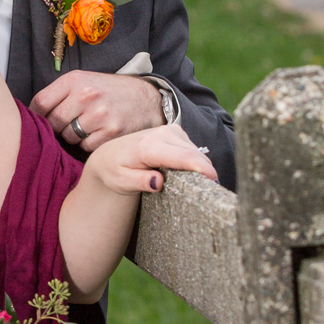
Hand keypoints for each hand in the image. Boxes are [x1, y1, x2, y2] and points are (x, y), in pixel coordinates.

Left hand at [31, 72, 166, 149]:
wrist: (147, 100)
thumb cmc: (110, 92)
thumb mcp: (86, 81)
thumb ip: (61, 94)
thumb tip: (31, 114)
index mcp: (75, 80)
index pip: (40, 102)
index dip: (36, 115)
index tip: (39, 121)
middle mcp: (86, 94)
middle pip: (53, 122)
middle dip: (57, 127)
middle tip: (69, 124)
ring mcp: (99, 114)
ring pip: (69, 137)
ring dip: (75, 136)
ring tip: (89, 126)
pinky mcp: (111, 131)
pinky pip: (86, 146)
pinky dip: (90, 144)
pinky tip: (100, 134)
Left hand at [82, 124, 217, 198]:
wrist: (109, 154)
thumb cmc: (114, 170)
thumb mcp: (120, 181)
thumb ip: (139, 182)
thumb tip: (158, 182)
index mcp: (148, 146)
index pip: (183, 157)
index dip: (202, 169)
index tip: (214, 181)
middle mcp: (161, 134)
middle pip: (194, 154)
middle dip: (205, 172)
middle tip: (208, 192)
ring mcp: (170, 130)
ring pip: (196, 152)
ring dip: (200, 168)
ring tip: (196, 186)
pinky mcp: (175, 132)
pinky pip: (193, 149)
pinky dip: (195, 162)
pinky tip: (189, 174)